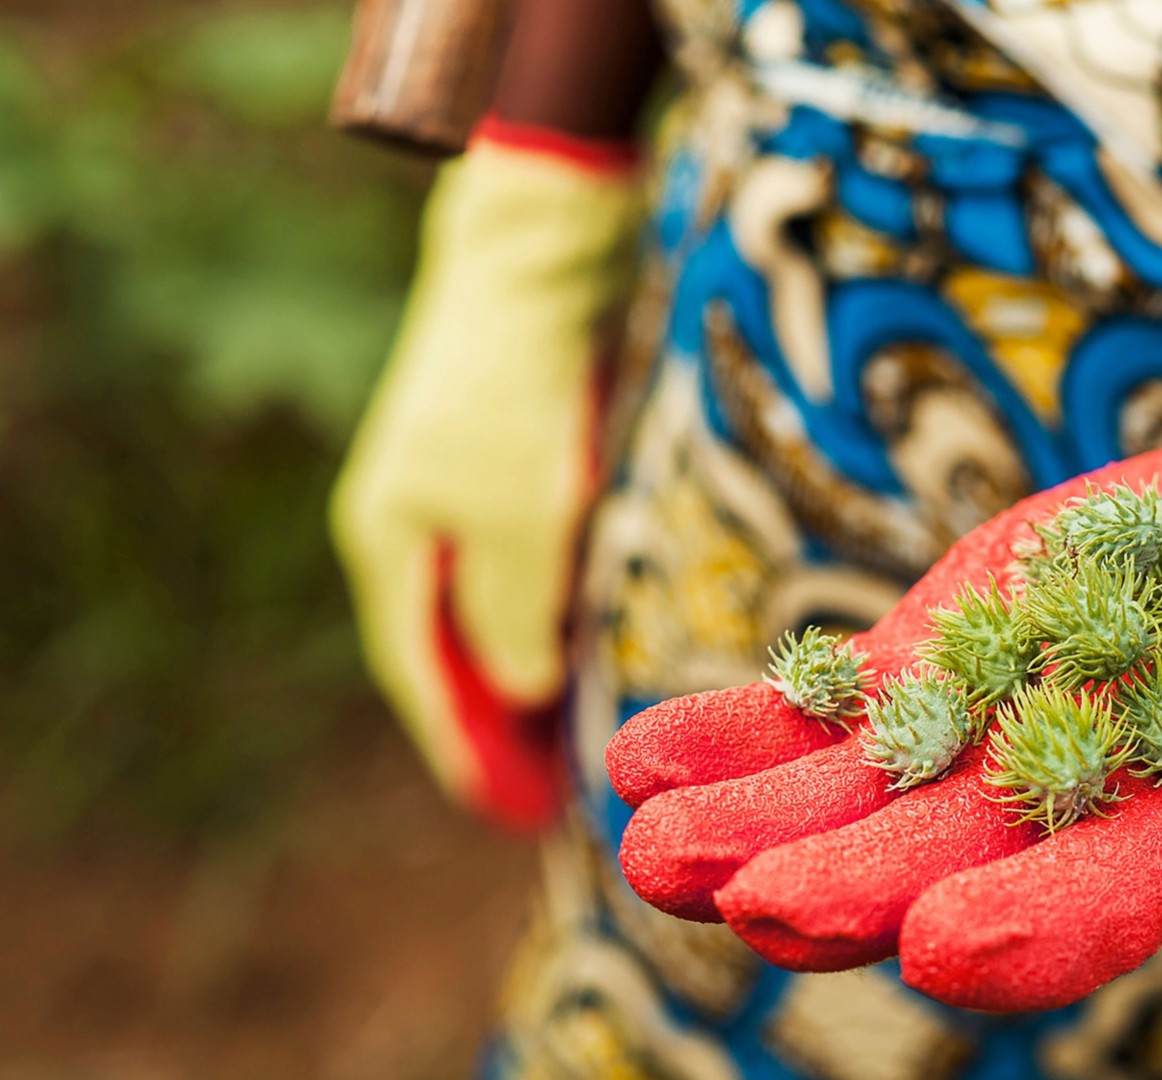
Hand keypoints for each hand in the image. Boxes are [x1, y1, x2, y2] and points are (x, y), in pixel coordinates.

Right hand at [333, 120, 635, 829]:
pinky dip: (536, 614)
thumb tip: (519, 691)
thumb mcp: (519, 521)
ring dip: (515, 673)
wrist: (531, 261)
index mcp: (391, 544)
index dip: (466, 748)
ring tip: (564, 735)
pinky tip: (574, 637)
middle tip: (543, 791)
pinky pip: (510, 565)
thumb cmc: (519, 398)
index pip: (424, 676)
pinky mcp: (496, 460)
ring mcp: (448, 489)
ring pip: (480, 606)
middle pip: (446, 647)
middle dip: (489, 722)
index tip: (510, 814)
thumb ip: (512, 614)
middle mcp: (409, 523)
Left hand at [607, 291, 1161, 1008]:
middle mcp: (1068, 804)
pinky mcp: (944, 658)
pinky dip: (743, 729)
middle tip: (747, 902)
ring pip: (856, 797)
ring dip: (753, 823)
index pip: (1099, 901)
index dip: (1027, 927)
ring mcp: (989, 733)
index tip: (938, 940)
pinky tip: (644, 754)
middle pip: (942, 862)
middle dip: (844, 888)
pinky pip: (830, 706)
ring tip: (650, 843)